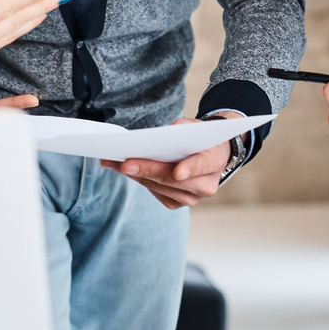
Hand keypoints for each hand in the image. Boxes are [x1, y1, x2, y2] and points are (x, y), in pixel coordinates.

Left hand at [98, 116, 232, 208]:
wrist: (207, 155)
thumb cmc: (198, 137)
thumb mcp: (192, 126)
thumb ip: (179, 129)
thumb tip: (154, 139)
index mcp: (215, 161)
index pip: (203, 165)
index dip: (190, 168)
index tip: (178, 172)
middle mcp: (206, 185)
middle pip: (173, 180)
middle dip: (147, 170)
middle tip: (125, 163)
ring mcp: (191, 198)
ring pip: (159, 187)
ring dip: (136, 174)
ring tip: (113, 163)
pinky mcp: (176, 203)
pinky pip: (154, 192)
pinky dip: (138, 179)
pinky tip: (123, 169)